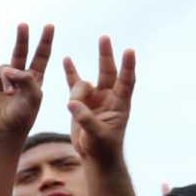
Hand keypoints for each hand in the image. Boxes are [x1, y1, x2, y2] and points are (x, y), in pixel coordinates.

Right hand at [0, 23, 53, 141]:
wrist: (3, 132)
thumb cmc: (22, 117)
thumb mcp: (33, 97)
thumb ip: (27, 79)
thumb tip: (10, 68)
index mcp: (34, 80)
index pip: (41, 57)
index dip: (45, 42)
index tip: (49, 26)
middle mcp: (17, 77)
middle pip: (22, 53)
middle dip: (24, 39)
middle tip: (24, 25)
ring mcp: (1, 80)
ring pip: (5, 69)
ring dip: (8, 79)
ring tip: (9, 93)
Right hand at [61, 35, 134, 166]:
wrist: (96, 156)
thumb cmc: (103, 148)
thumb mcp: (97, 135)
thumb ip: (86, 119)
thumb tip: (72, 103)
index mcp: (120, 104)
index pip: (126, 82)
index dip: (128, 67)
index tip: (129, 51)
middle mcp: (109, 98)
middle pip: (109, 72)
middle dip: (106, 55)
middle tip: (104, 38)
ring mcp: (95, 99)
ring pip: (87, 81)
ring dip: (83, 74)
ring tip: (84, 70)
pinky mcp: (81, 103)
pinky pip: (75, 84)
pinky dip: (70, 73)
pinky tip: (67, 59)